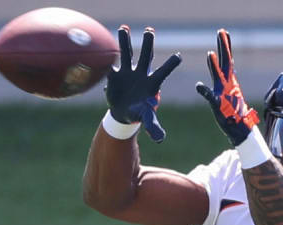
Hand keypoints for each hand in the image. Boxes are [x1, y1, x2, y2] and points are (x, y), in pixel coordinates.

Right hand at [104, 25, 181, 141]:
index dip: (170, 64)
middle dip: (148, 44)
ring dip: (125, 42)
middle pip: (146, 56)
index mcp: (152, 83)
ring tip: (124, 28)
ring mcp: (128, 72)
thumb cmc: (139, 113)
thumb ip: (153, 125)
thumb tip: (160, 139)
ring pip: (127, 54)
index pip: (163, 72)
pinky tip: (103, 49)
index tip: (179, 56)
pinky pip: (111, 65)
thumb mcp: (146, 118)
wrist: (124, 113)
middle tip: (150, 31)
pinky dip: (107, 59)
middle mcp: (141, 74)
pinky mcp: (115, 75)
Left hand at [195, 29, 259, 145]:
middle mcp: (228, 84)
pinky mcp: (218, 105)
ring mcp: (223, 94)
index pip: (228, 59)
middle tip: (221, 32)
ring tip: (209, 54)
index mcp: (230, 81)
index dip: (226, 46)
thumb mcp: (229, 94)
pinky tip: (198, 85)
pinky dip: (204, 91)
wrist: (241, 129)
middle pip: (226, 62)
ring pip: (218, 76)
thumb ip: (224, 80)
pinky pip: (210, 97)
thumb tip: (222, 72)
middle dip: (223, 47)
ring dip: (214, 66)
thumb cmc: (234, 112)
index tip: (224, 32)